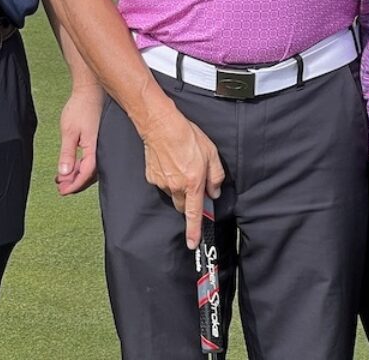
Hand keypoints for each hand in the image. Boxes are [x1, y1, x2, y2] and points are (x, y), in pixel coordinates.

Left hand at [55, 84, 102, 195]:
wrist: (91, 90)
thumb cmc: (81, 107)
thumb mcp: (69, 131)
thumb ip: (67, 153)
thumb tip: (64, 173)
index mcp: (95, 149)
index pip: (86, 175)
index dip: (74, 185)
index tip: (63, 191)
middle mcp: (101, 149)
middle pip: (89, 175)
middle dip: (75, 183)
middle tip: (61, 189)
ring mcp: (101, 145)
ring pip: (90, 168)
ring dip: (77, 175)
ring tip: (62, 179)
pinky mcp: (98, 141)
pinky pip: (91, 159)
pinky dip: (80, 165)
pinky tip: (71, 165)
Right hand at [138, 108, 224, 248]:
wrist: (161, 125)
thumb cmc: (187, 136)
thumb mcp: (211, 153)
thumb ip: (216, 176)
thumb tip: (215, 191)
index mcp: (193, 183)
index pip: (194, 214)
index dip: (194, 231)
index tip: (192, 244)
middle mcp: (176, 187)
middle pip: (183, 206)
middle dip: (189, 201)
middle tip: (192, 183)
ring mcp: (162, 183)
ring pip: (172, 194)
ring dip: (178, 187)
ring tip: (181, 165)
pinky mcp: (152, 176)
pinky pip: (162, 183)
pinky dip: (167, 178)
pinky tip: (169, 162)